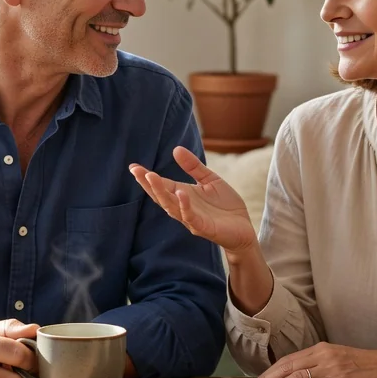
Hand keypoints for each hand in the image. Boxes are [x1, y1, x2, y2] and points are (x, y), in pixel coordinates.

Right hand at [129, 146, 257, 255]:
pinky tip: (181, 193)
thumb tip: (176, 149)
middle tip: (137, 171)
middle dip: (148, 184)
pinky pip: (190, 217)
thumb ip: (193, 166)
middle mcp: (182, 208)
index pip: (161, 185)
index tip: (133, 167)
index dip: (146, 177)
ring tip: (152, 177)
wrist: (244, 228)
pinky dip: (184, 206)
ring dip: (161, 192)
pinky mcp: (203, 227)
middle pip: (160, 196)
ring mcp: (191, 219)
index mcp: (182, 195)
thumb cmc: (225, 206)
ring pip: (171, 207)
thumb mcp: (210, 179)